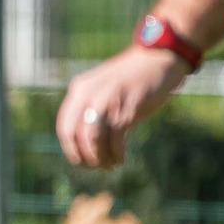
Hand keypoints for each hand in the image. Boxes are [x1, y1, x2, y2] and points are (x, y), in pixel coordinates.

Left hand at [55, 46, 190, 168]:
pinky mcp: (128, 108)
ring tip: (110, 164)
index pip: (64, 127)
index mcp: (80, 89)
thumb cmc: (131, 77)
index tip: (81, 160)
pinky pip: (115, 139)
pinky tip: (121, 158)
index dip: (71, 149)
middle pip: (76, 136)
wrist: (158, 58)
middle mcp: (89, 94)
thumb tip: (83, 141)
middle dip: (84, 156)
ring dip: (100, 158)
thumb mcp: (102, 87)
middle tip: (97, 165)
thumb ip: (90, 106)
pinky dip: (116, 153)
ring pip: (93, 139)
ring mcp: (108, 101)